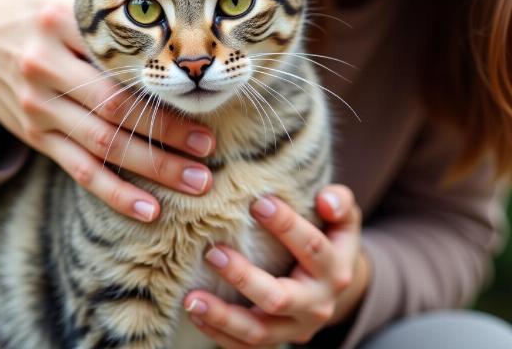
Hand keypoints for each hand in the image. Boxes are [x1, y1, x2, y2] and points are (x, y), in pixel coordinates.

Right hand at [0, 0, 214, 220]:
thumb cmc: (36, 9)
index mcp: (59, 19)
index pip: (119, 54)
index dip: (163, 77)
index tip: (202, 90)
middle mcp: (45, 64)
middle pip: (117, 106)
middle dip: (168, 131)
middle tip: (209, 147)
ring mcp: (38, 105)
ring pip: (104, 144)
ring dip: (154, 167)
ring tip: (197, 181)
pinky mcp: (35, 135)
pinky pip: (79, 169)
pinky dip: (115, 193)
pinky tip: (150, 210)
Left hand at [183, 185, 368, 347]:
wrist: (334, 288)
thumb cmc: (330, 239)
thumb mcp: (343, 220)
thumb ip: (340, 202)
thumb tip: (326, 201)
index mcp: (335, 271)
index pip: (312, 248)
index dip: (286, 225)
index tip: (257, 203)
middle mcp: (316, 305)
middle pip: (279, 298)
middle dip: (244, 277)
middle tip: (213, 252)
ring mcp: (295, 329)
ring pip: (257, 332)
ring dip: (222, 316)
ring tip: (191, 297)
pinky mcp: (275, 342)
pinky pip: (244, 348)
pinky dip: (217, 332)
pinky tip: (195, 310)